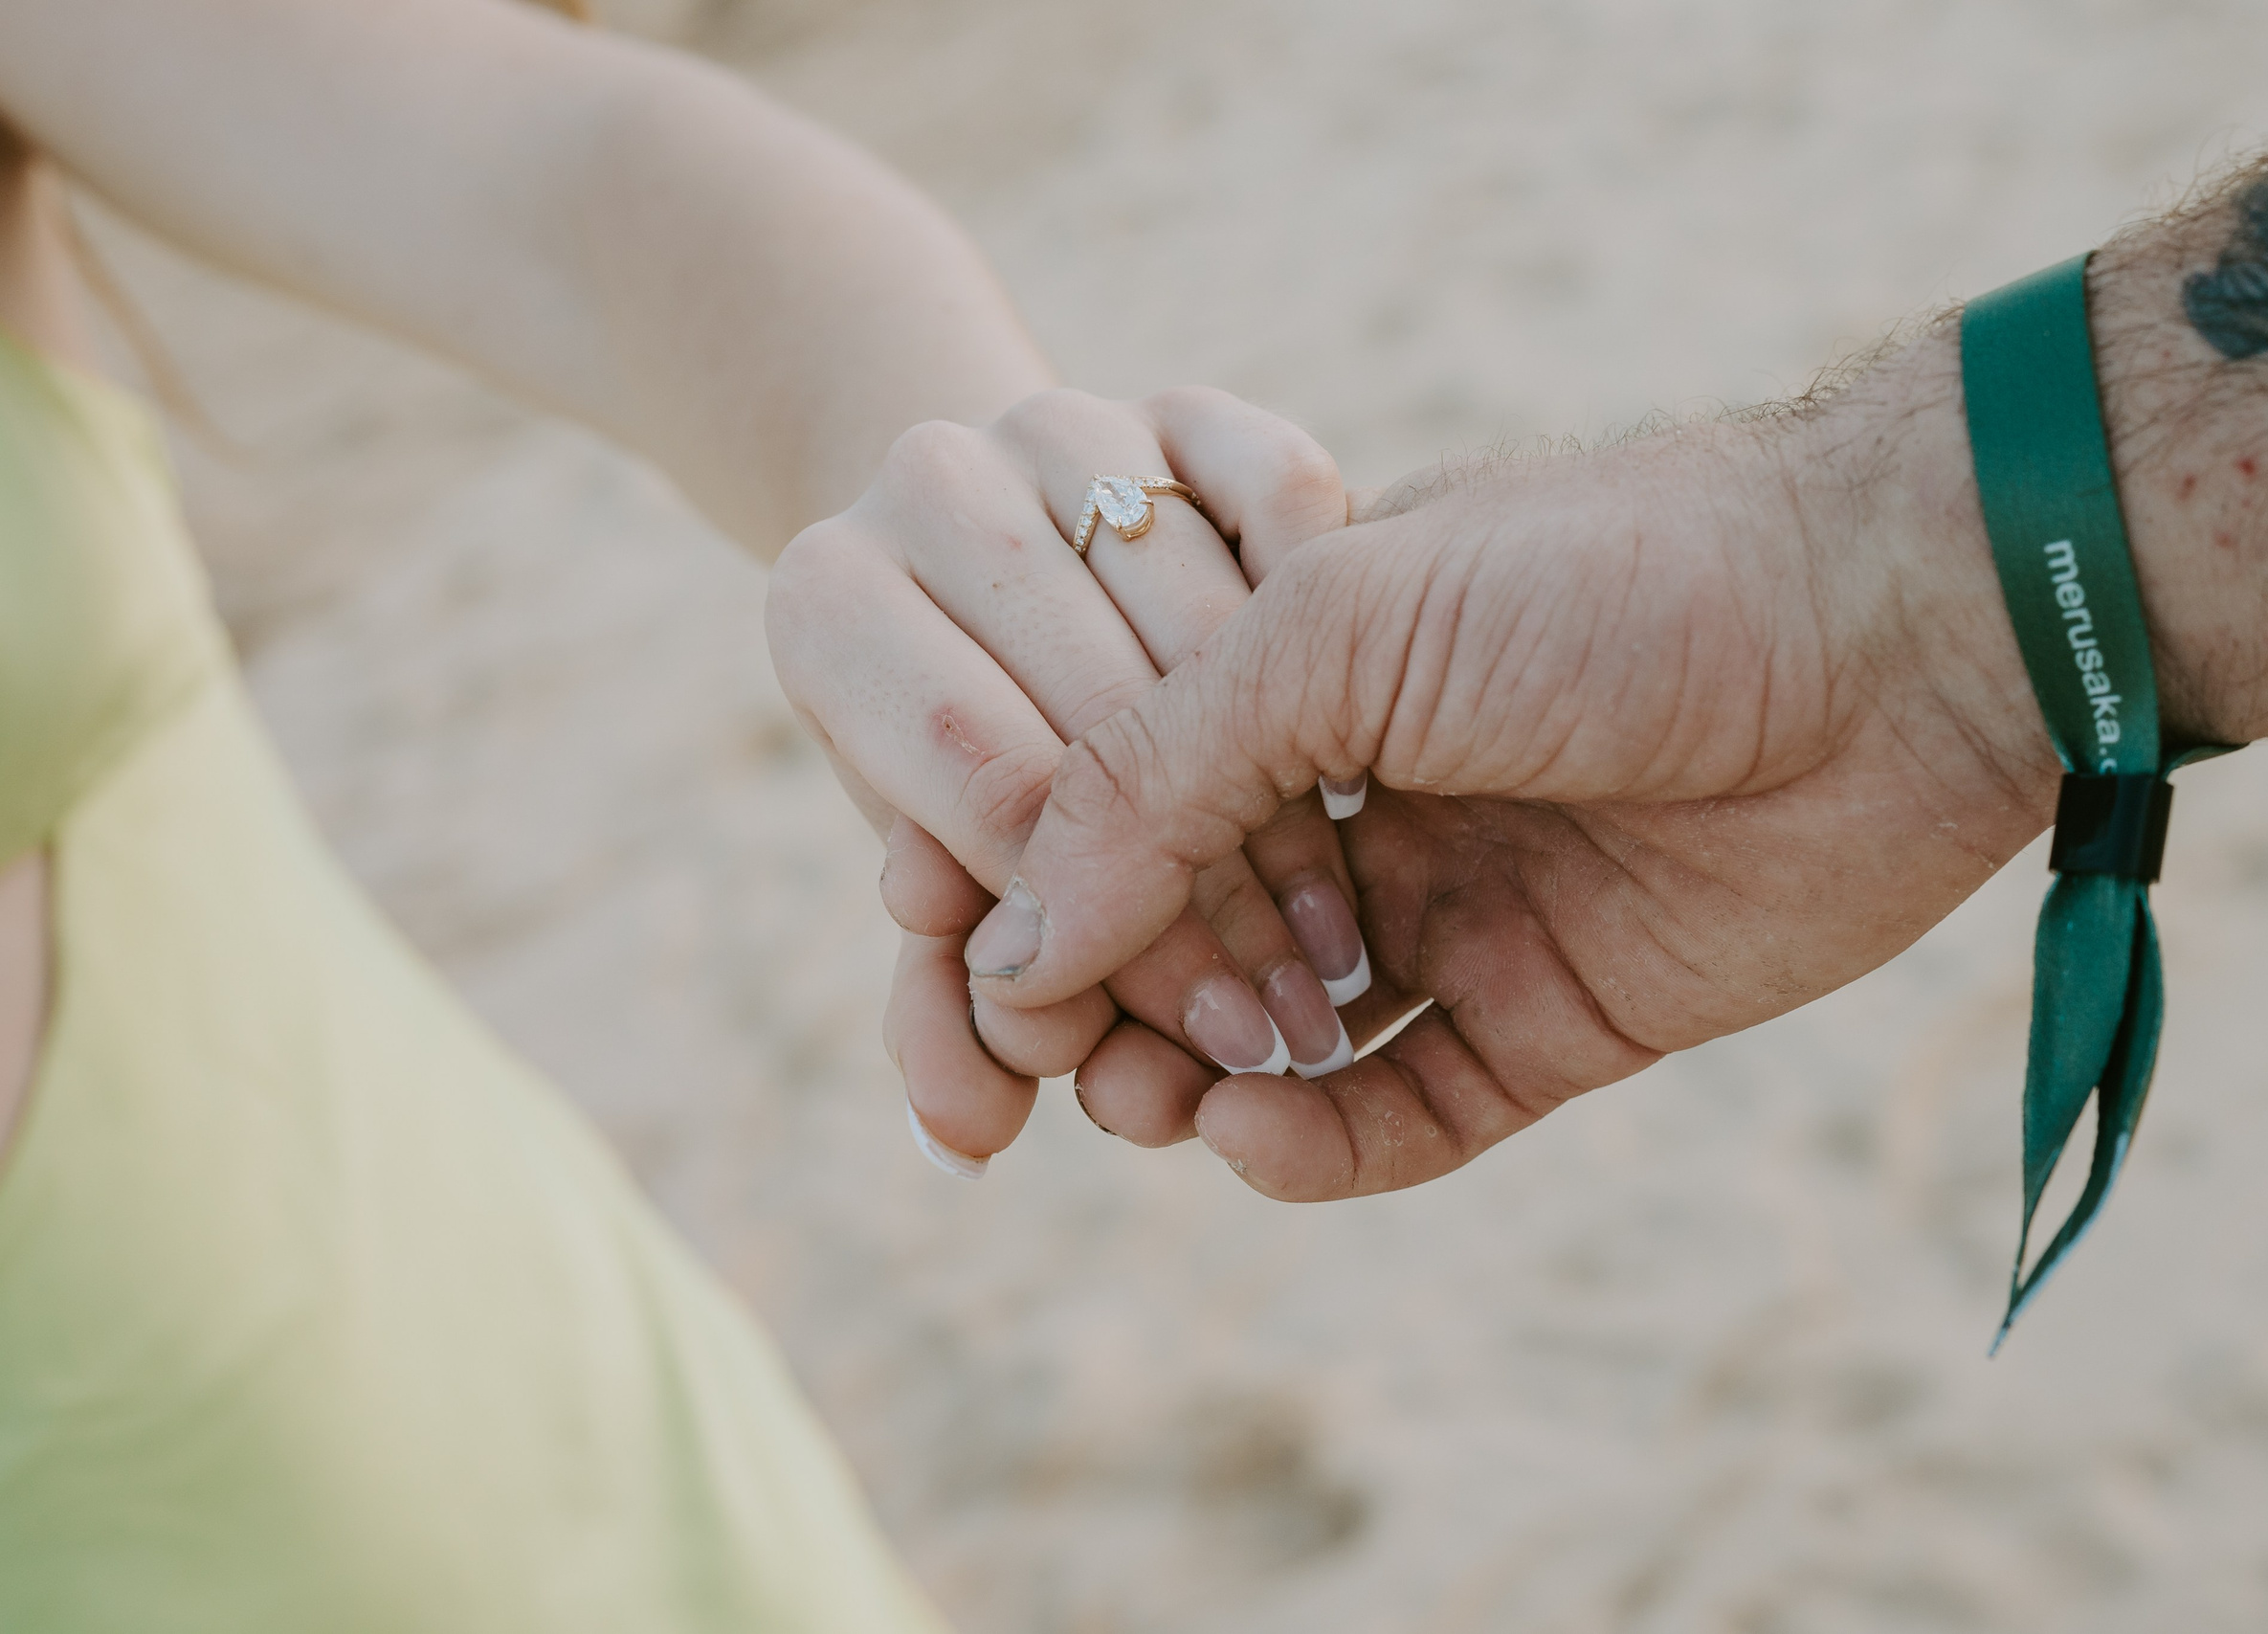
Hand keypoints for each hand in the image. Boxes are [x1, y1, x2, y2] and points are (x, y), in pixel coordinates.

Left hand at [767, 387, 1370, 1170]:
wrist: (1022, 566)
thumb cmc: (989, 777)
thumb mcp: (959, 888)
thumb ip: (962, 1000)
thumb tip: (960, 1137)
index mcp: (824, 599)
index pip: (980, 784)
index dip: (1096, 936)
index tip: (1184, 1045)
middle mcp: (926, 481)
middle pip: (1093, 712)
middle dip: (1200, 898)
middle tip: (1286, 1026)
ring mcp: (1065, 421)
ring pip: (1199, 620)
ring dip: (1289, 796)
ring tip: (1342, 944)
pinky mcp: (1185, 399)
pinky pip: (1283, 494)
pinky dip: (1335, 640)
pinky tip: (1365, 756)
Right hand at [957, 341, 2073, 1197]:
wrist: (1895, 631)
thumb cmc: (1612, 577)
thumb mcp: (1338, 624)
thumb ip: (1156, 768)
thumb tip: (1008, 936)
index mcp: (1300, 680)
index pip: (1113, 804)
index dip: (1027, 886)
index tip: (946, 958)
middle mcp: (1368, 800)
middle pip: (1181, 932)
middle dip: (1099, 1000)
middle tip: (1041, 1060)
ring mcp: (1460, 913)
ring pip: (1276, 1038)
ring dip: (1186, 1079)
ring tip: (1141, 1101)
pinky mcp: (1556, 1020)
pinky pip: (1404, 1113)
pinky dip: (1314, 1144)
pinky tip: (1254, 1135)